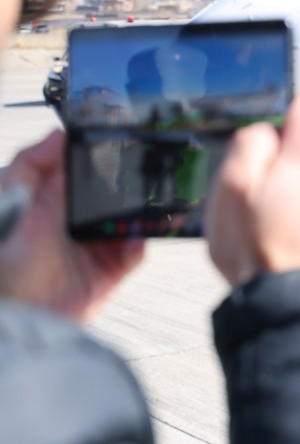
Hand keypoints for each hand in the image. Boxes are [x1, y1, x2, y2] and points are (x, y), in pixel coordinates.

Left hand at [0, 130, 143, 319]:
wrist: (17, 310)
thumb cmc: (3, 260)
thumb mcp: (7, 200)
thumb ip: (30, 164)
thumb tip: (58, 134)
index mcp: (53, 196)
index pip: (85, 166)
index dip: (104, 153)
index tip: (122, 140)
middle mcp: (76, 217)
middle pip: (116, 191)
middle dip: (132, 184)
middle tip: (141, 177)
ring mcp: (95, 242)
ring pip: (131, 219)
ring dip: (141, 214)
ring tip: (141, 212)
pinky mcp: (109, 269)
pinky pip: (135, 251)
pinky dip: (139, 246)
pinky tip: (131, 242)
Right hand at [205, 94, 299, 287]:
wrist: (287, 293)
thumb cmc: (256, 246)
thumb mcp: (230, 186)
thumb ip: (250, 145)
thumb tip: (265, 131)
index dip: (284, 117)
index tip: (270, 140)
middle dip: (285, 160)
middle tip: (262, 193)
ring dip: (296, 186)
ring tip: (274, 216)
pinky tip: (289, 228)